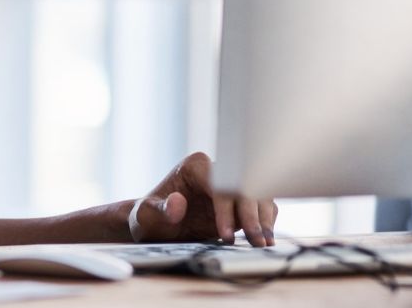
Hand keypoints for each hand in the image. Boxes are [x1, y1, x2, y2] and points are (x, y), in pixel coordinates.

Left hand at [129, 151, 278, 246]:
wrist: (156, 227)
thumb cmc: (149, 219)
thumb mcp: (145, 217)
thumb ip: (159, 210)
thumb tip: (177, 203)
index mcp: (195, 166)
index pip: (219, 184)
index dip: (225, 210)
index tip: (225, 235)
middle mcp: (217, 171)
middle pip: (244, 187)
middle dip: (252, 215)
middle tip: (257, 241)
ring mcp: (231, 185)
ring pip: (258, 194)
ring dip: (264, 219)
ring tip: (265, 244)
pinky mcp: (240, 202)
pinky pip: (261, 206)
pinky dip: (266, 222)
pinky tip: (266, 240)